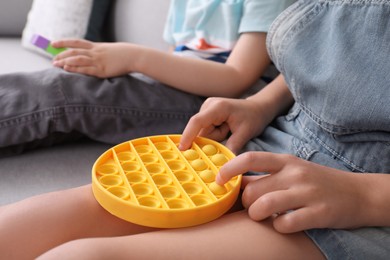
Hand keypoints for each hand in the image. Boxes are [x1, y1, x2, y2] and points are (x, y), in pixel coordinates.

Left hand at [52, 39, 135, 77]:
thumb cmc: (122, 54)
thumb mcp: (108, 50)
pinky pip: (86, 69)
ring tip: (56, 64)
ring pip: (77, 59)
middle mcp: (95, 52)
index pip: (76, 42)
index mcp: (96, 46)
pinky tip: (67, 69)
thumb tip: (88, 56)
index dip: (63, 42)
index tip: (53, 43)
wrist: (133, 56)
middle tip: (53, 60)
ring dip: (65, 61)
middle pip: (74, 51)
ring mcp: (98, 61)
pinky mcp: (102, 70)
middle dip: (61, 55)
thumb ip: (97, 52)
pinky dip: (75, 69)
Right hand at [179, 97, 269, 153]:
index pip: (197, 122)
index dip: (188, 135)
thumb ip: (232, 148)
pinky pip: (206, 132)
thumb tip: (222, 165)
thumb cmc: (254, 117)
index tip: (182, 149)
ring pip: (203, 133)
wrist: (258, 108)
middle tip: (226, 138)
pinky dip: (215, 136)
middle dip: (211, 140)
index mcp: (218, 107)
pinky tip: (226, 131)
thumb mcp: (245, 133)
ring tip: (230, 131)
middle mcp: (209, 106)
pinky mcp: (207, 115)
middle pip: (200, 130)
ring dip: (215, 138)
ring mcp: (207, 109)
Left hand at [217, 152, 368, 232]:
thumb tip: (237, 182)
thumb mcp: (293, 170)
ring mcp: (307, 192)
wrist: (359, 193)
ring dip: (257, 215)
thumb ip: (267, 174)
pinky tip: (284, 224)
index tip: (218, 179)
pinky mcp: (318, 212)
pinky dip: (278, 226)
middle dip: (245, 202)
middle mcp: (294, 174)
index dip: (230, 169)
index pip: (250, 159)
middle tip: (252, 207)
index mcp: (286, 161)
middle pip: (252, 189)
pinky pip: (285, 223)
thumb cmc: (318, 181)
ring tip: (264, 216)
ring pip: (264, 205)